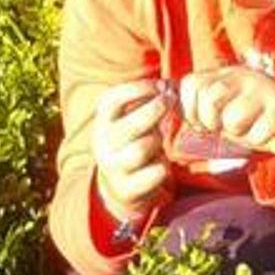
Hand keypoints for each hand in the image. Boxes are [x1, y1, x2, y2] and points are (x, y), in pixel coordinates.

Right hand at [89, 78, 171, 221]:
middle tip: (171, 102)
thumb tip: (171, 86)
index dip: (138, 89)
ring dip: (158, 142)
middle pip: (132, 125)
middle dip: (156, 110)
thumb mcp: (132, 120)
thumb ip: (148, 102)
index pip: (112, 100)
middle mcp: (103, 143)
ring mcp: (113, 167)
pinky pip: (155, 172)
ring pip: (142, 148)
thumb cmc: (133, 142)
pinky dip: (162, 166)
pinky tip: (158, 165)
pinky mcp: (127, 188)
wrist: (118, 186)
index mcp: (102, 122)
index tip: (160, 86)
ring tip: (159, 143)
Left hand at [175, 66, 274, 156]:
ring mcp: (265, 88)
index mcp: (225, 72)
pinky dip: (258, 140)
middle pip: (210, 100)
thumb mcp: (221, 107)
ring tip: (249, 126)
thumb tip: (167, 106)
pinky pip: (256, 134)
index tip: (203, 121)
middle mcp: (243, 74)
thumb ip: (197, 105)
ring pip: (233, 120)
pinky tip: (266, 131)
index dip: (190, 110)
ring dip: (239, 133)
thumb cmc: (250, 117)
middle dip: (212, 123)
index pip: (191, 85)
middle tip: (226, 126)